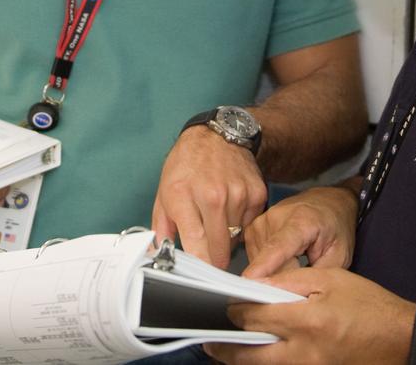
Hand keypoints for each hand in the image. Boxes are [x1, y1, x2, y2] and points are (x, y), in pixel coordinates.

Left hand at [152, 126, 266, 267]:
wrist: (217, 136)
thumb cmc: (187, 165)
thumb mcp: (164, 193)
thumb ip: (161, 228)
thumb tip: (158, 256)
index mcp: (184, 196)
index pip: (196, 244)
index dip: (200, 267)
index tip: (201, 279)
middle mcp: (213, 195)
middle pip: (219, 249)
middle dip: (214, 260)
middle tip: (208, 257)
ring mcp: (238, 195)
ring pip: (235, 239)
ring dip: (226, 239)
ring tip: (216, 221)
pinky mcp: (256, 194)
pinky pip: (249, 225)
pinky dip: (240, 225)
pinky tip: (231, 210)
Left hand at [205, 266, 415, 364]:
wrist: (399, 337)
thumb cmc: (367, 303)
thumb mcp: (331, 278)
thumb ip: (290, 281)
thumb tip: (256, 285)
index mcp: (307, 321)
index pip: (255, 318)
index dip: (235, 311)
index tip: (225, 305)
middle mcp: (304, 352)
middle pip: (250, 356)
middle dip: (224, 348)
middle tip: (208, 341)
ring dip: (241, 361)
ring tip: (222, 352)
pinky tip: (256, 357)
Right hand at [242, 185, 357, 278]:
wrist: (328, 202)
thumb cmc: (335, 227)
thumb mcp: (339, 255)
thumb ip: (316, 276)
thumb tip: (294, 297)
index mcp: (301, 221)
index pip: (278, 247)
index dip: (264, 266)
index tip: (249, 282)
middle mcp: (275, 218)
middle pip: (269, 263)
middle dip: (283, 279)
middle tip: (304, 276)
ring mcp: (261, 222)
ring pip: (261, 264)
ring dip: (276, 272)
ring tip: (297, 262)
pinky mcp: (252, 229)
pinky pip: (256, 259)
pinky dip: (269, 266)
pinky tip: (286, 259)